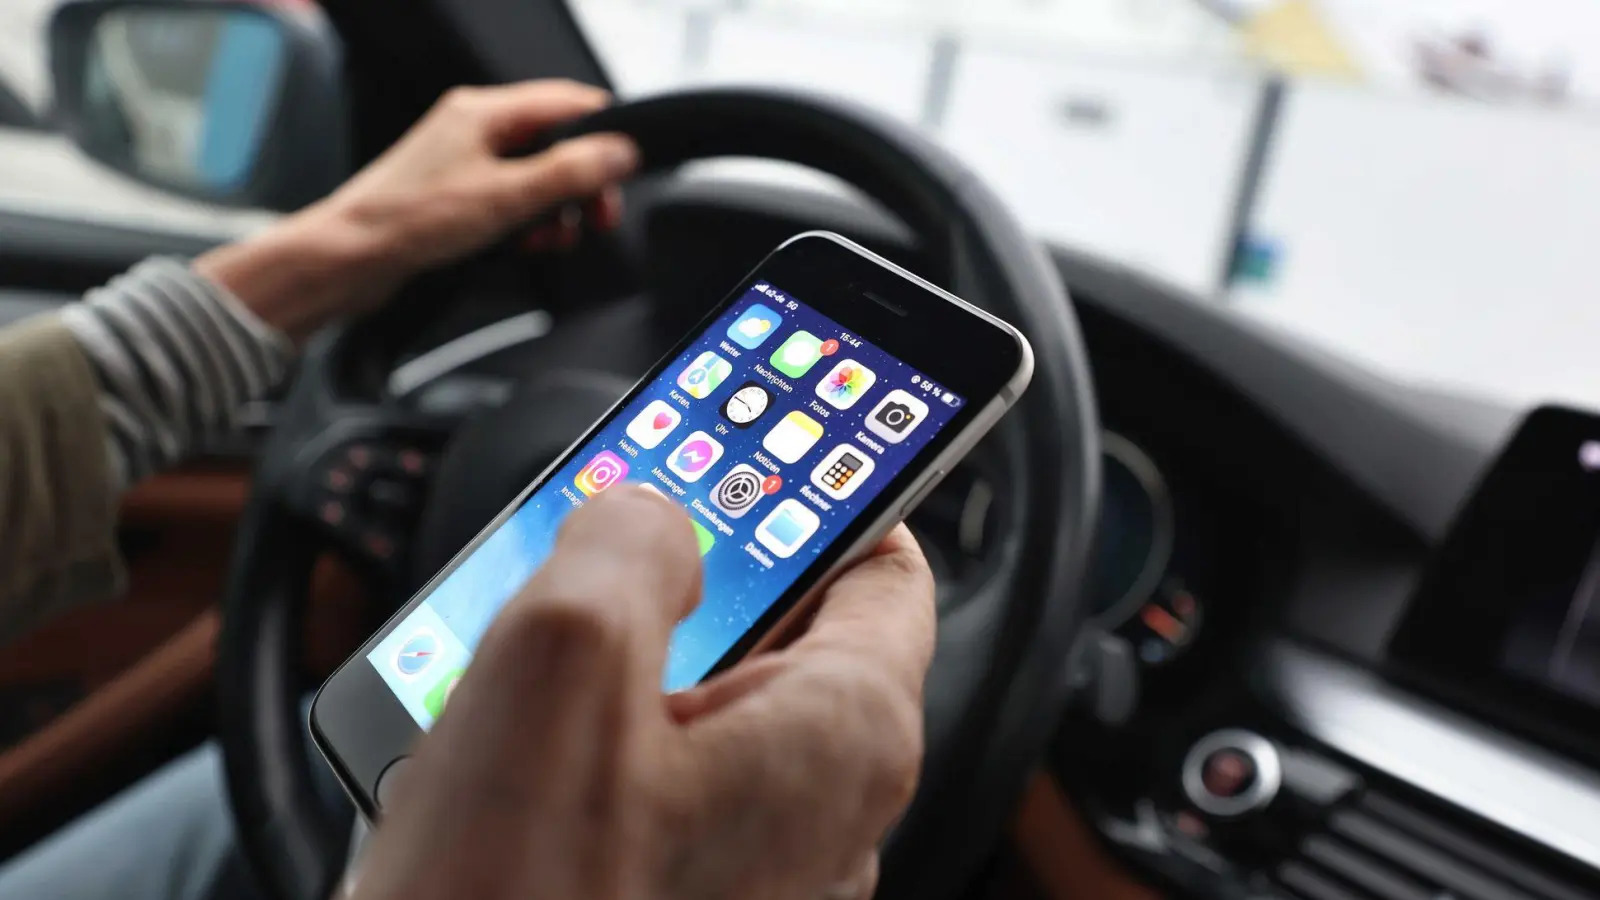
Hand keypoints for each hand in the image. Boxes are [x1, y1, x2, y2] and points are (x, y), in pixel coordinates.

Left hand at [196, 80, 637, 341]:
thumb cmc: (408, 221)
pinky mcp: (458, 194)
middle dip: (582, 182)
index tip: (623, 172)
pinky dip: (529, 222)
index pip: (567, 103)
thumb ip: (569, 172)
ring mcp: (465, 161)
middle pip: (556, 143)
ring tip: (554, 237)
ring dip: (556, 208)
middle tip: (597, 217)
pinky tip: (527, 244)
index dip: (604, 135)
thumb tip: (620, 152)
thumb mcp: (507, 197)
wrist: (350, 258)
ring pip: (536, 175)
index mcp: (484, 111)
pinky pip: (512, 199)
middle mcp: (474, 128)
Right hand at [349, 486, 936, 899]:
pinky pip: (660, 792)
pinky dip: (594, 748)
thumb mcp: (565, 651)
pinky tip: (502, 746)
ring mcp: (759, 875)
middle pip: (787, 636)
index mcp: (843, 738)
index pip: (890, 570)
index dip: (834, 491)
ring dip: (623, 666)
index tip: (780, 446)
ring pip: (708, 713)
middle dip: (694, 580)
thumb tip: (654, 512)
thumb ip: (631, 538)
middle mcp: (826, 816)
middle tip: (606, 542)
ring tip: (523, 646)